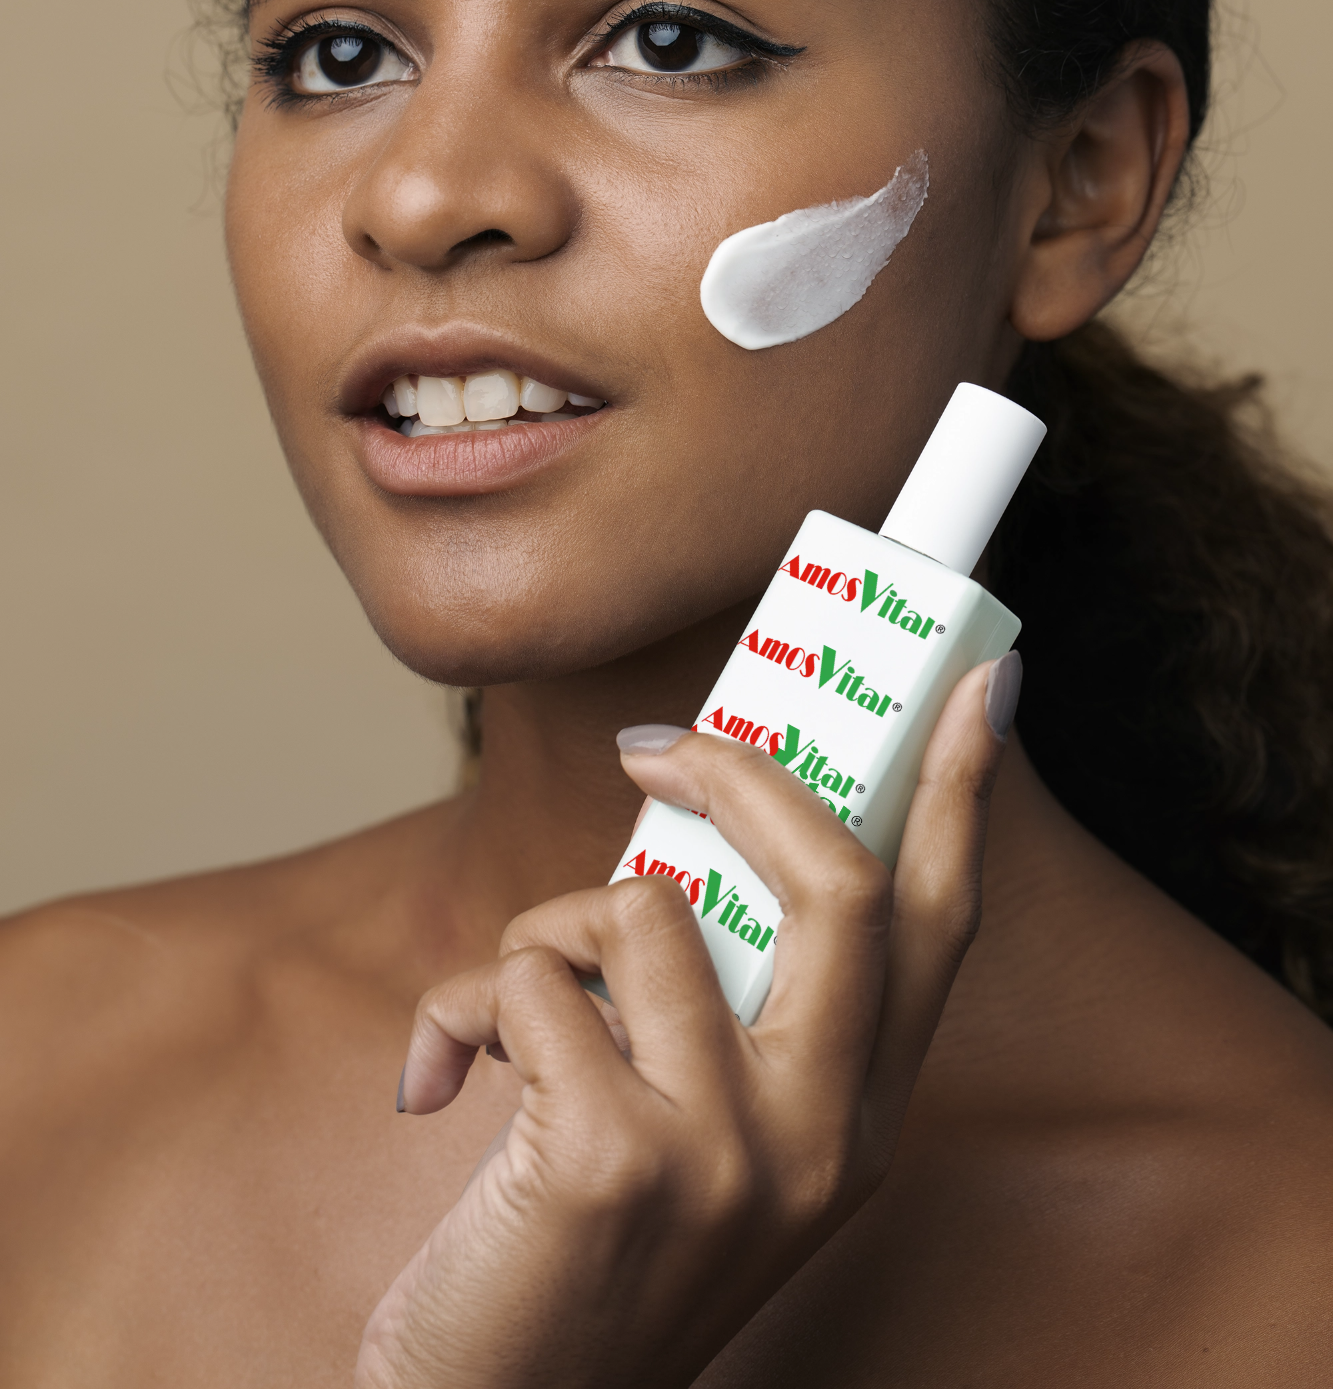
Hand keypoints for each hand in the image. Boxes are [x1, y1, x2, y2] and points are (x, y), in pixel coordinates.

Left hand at [356, 655, 1017, 1388]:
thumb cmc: (584, 1258)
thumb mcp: (705, 1139)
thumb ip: (725, 1011)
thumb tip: (685, 842)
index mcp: (857, 1121)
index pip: (941, 929)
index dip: (962, 796)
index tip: (976, 689)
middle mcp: (821, 1136)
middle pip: (836, 882)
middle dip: (744, 773)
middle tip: (660, 748)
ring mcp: (728, 1152)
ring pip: (642, 907)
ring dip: (542, 927)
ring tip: (503, 1011)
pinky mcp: (615, 1159)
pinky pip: (528, 980)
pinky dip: (460, 1006)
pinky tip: (441, 1086)